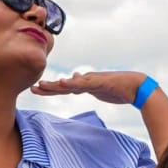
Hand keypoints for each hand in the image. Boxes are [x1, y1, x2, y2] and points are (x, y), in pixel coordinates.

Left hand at [30, 70, 148, 105]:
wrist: (135, 87)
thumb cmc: (118, 89)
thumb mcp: (98, 89)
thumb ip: (85, 85)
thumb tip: (74, 78)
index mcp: (84, 84)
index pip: (63, 87)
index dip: (50, 88)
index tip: (36, 89)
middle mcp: (85, 81)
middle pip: (63, 85)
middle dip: (47, 87)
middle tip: (32, 88)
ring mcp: (92, 81)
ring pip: (70, 84)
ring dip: (56, 85)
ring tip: (42, 85)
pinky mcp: (99, 82)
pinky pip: (84, 83)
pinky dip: (73, 82)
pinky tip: (63, 81)